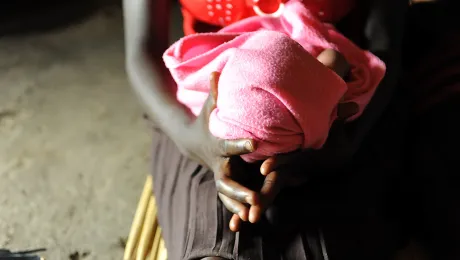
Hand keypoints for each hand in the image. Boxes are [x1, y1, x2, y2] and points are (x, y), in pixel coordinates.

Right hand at [174, 72, 259, 223]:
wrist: (191, 141)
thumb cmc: (205, 120)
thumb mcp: (208, 107)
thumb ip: (215, 92)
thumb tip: (218, 69)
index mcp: (217, 144)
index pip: (230, 144)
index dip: (241, 143)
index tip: (255, 142)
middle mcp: (218, 164)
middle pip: (227, 180)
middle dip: (239, 190)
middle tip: (255, 198)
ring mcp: (219, 175)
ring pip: (228, 195)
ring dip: (239, 206)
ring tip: (253, 216)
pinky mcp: (223, 182)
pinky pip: (229, 199)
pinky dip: (236, 210)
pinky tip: (248, 221)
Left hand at [228, 49, 359, 229]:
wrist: (332, 158)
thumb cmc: (332, 141)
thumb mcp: (336, 131)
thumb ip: (338, 119)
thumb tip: (352, 106)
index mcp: (301, 159)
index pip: (288, 160)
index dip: (278, 163)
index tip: (265, 169)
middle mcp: (289, 172)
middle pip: (275, 186)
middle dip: (264, 200)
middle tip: (252, 216)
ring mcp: (281, 178)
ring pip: (265, 195)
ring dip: (253, 208)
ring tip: (240, 223)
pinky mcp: (274, 180)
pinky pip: (261, 196)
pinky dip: (250, 208)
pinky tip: (237, 223)